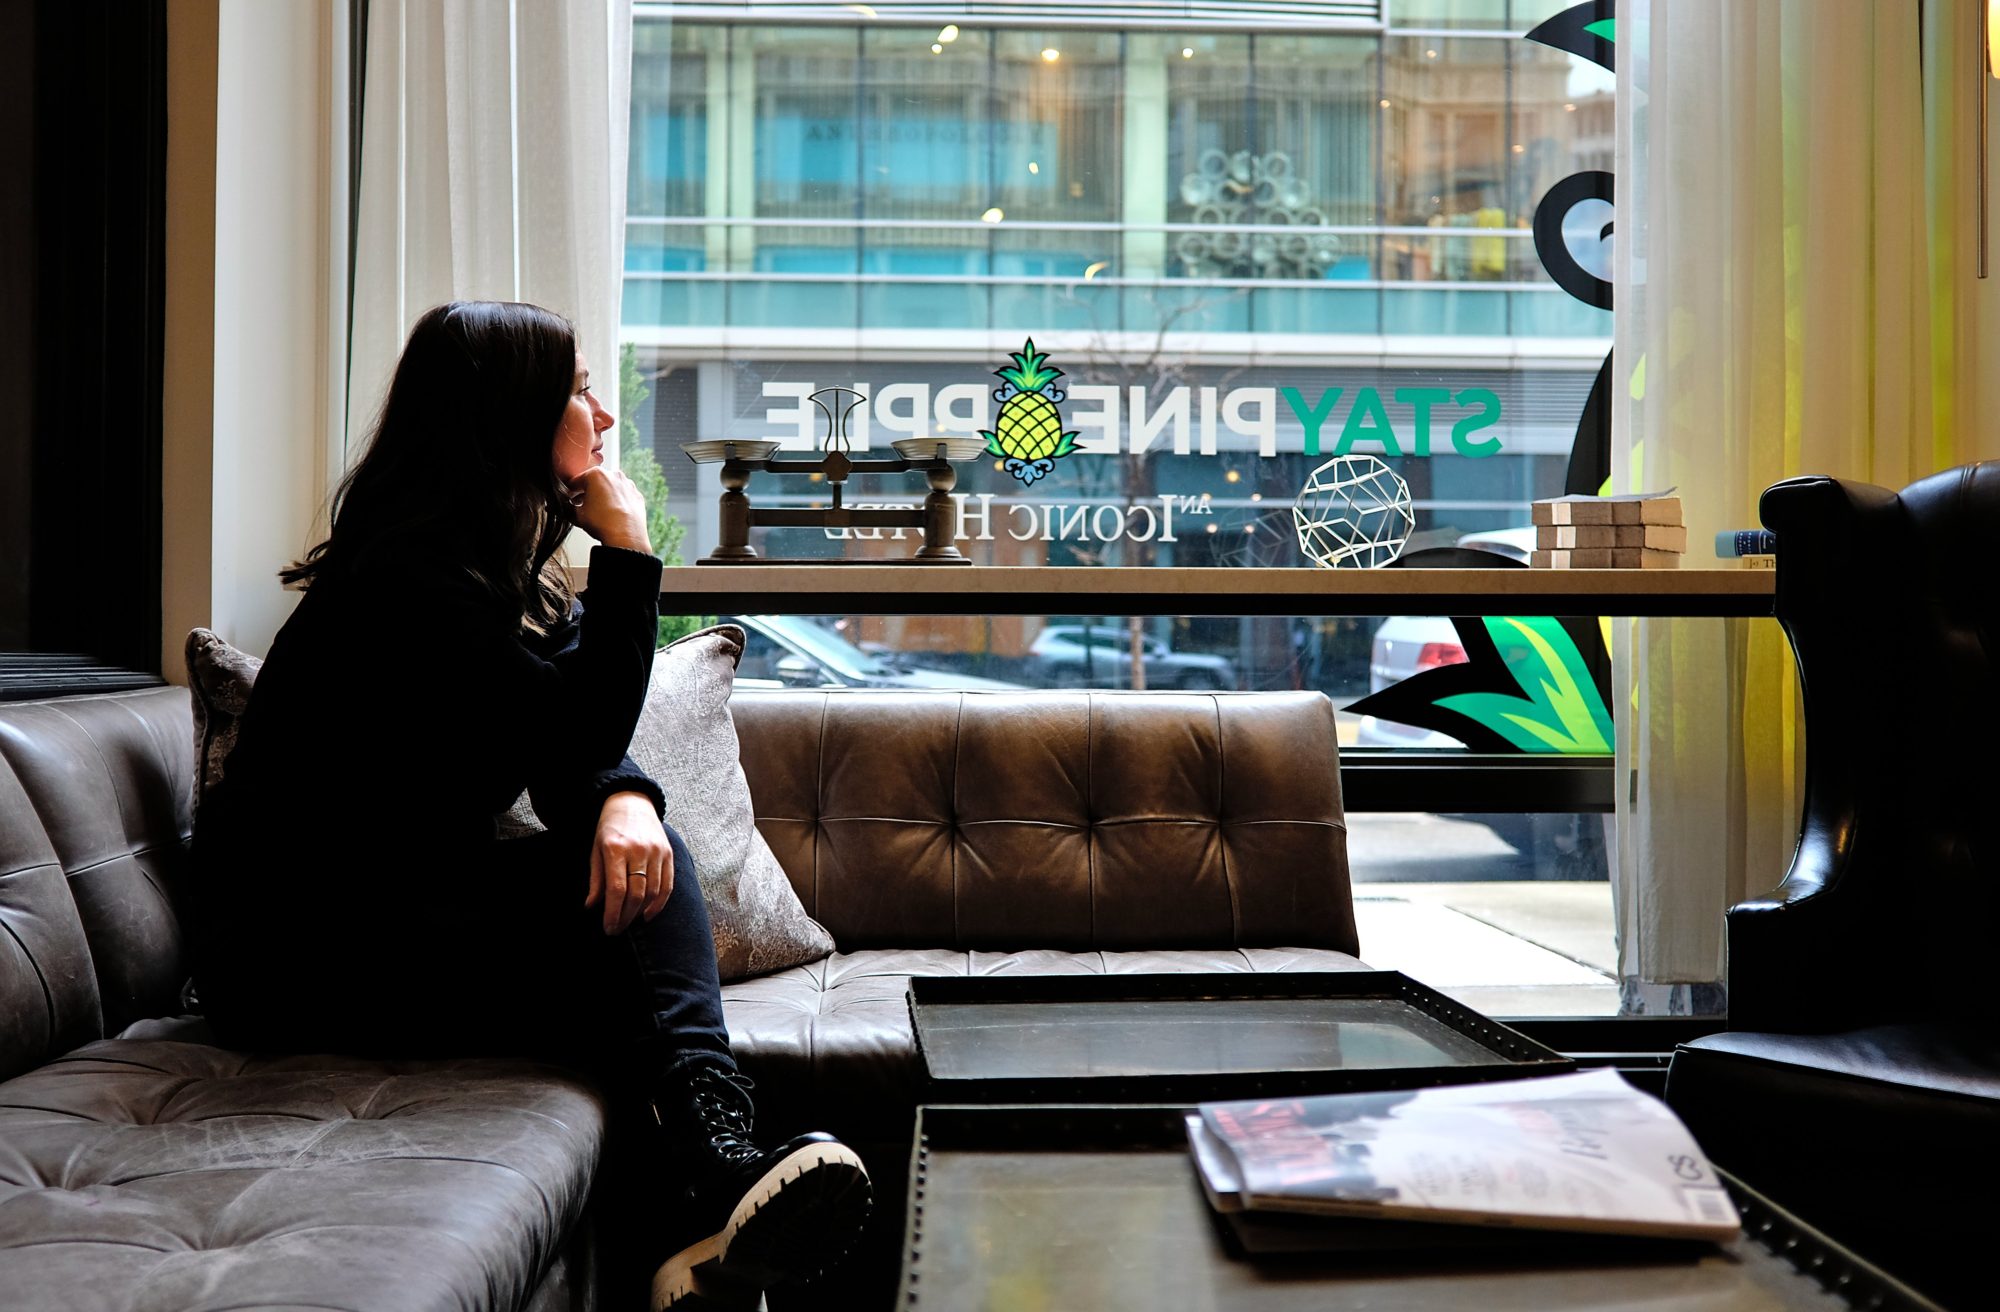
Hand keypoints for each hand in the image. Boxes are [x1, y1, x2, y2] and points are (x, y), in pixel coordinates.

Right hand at [568, 466, 651, 554]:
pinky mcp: (637, 495)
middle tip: (581, 505)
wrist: (626, 537)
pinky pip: (622, 496)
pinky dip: (617, 502)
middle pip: (594, 482)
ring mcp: (628, 484)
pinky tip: (612, 514)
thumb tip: (558, 508)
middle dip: (587, 492)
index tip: (568, 498)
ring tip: (597, 511)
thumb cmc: (602, 523)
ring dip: (602, 496)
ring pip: (610, 488)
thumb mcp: (576, 515)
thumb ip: (566, 508)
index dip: (569, 491)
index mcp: (596, 474)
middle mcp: (614, 475)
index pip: (576, 481)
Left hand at [585, 792, 672, 933]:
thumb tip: (591, 907)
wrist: (632, 802)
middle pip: (636, 894)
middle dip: (626, 917)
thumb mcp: (596, 850)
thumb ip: (596, 879)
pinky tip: (648, 914)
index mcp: (616, 849)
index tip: (608, 928)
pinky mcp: (669, 853)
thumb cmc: (610, 829)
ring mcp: (657, 852)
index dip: (612, 913)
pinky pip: (667, 885)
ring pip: (653, 892)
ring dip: (640, 912)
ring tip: (629, 921)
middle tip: (617, 929)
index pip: (616, 889)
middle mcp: (639, 850)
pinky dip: (659, 903)